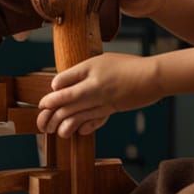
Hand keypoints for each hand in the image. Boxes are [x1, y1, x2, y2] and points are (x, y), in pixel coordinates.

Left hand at [36, 52, 159, 137]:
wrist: (152, 76)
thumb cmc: (126, 65)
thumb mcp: (101, 61)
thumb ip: (82, 72)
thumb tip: (60, 85)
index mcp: (89, 68)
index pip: (63, 80)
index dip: (52, 92)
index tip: (45, 102)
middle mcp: (94, 84)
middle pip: (66, 100)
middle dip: (51, 112)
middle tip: (42, 121)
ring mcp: (103, 99)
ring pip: (78, 115)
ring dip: (64, 125)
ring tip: (57, 132)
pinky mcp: (112, 109)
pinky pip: (95, 120)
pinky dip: (85, 127)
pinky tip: (78, 132)